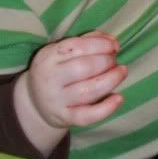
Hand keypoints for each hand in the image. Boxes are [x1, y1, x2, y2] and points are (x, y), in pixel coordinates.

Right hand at [14, 31, 125, 153]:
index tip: (115, 46)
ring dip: (111, 79)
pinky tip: (118, 98)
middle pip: (84, 67)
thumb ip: (87, 41)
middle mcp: (50, 78)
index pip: (78, 46)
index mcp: (49, 56)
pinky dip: (106, 108)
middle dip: (106, 61)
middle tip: (114, 61)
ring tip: (121, 72)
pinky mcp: (64, 117)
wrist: (35, 103)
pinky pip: (86, 116)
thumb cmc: (58, 70)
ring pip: (89, 90)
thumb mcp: (62, 52)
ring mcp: (56, 100)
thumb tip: (112, 41)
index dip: (101, 44)